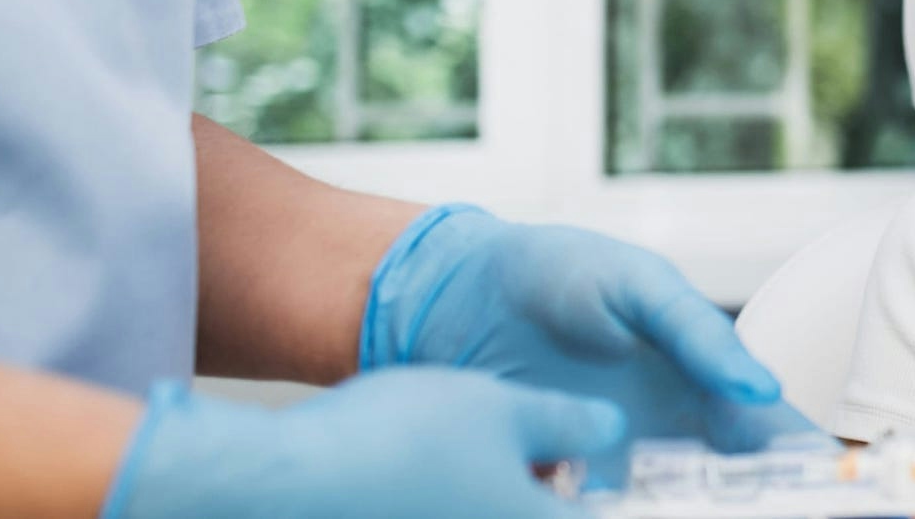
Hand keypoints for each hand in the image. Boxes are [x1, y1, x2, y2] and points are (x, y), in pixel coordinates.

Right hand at [105, 368, 620, 518]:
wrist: (284, 478)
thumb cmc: (398, 440)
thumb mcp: (505, 407)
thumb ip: (572, 422)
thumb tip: (613, 432)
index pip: (599, 518)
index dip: (623, 498)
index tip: (629, 478)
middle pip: (546, 514)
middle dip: (558, 490)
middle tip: (565, 455)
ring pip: (498, 514)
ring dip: (509, 490)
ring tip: (500, 454)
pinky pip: (454, 515)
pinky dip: (463, 500)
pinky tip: (444, 470)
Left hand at [361, 207, 823, 484]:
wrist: (459, 293)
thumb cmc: (562, 273)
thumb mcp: (640, 286)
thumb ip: (699, 333)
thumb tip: (763, 388)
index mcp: (712, 391)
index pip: (784, 445)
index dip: (818, 476)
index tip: (840, 498)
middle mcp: (675, 443)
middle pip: (737, 499)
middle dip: (758, 509)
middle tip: (764, 514)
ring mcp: (620, 474)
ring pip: (671, 514)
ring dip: (687, 515)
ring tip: (684, 514)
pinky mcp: (561, 493)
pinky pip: (592, 518)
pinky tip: (601, 513)